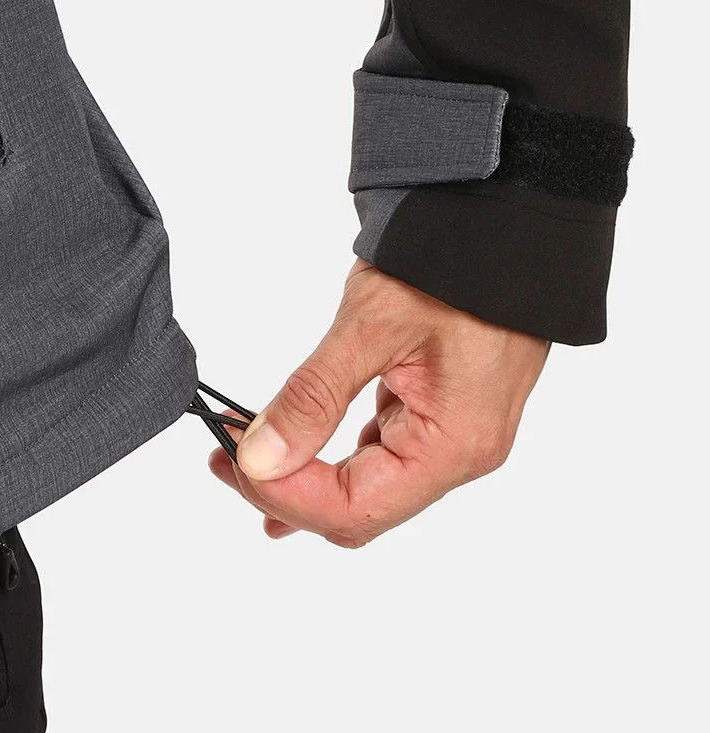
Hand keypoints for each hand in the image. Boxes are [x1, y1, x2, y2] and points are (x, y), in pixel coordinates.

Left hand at [209, 261, 549, 546]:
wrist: (509, 220)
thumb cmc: (455, 263)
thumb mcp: (371, 326)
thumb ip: (312, 399)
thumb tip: (258, 459)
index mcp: (453, 445)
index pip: (353, 510)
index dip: (284, 495)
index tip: (232, 462)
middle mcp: (460, 456)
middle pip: (357, 511)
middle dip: (284, 491)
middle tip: (223, 457)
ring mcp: (454, 440)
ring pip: (365, 489)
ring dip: (302, 475)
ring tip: (242, 449)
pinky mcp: (441, 418)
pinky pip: (379, 457)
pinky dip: (330, 456)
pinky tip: (293, 446)